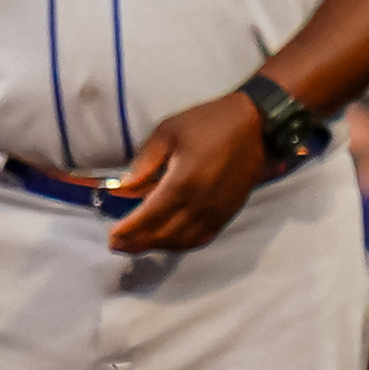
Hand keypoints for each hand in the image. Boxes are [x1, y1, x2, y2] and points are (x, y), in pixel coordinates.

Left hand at [104, 91, 266, 255]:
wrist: (257, 126)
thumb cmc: (210, 123)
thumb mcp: (168, 132)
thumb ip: (144, 162)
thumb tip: (124, 187)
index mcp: (184, 182)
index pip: (150, 216)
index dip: (129, 230)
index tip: (111, 237)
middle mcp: (201, 203)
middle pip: (164, 234)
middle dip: (137, 243)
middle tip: (116, 245)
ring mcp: (217, 212)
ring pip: (182, 241)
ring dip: (157, 246)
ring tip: (135, 244)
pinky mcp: (228, 213)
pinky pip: (201, 238)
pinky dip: (180, 244)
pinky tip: (167, 240)